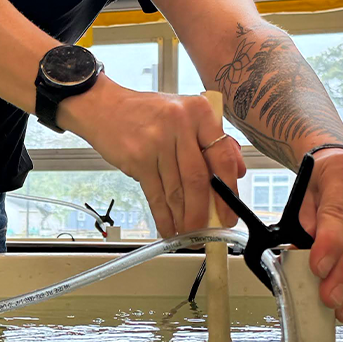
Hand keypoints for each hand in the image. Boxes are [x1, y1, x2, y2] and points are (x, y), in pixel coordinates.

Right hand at [61, 77, 245, 236]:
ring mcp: (157, 141)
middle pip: (198, 179)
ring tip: (190, 234)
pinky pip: (155, 195)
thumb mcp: (185, 115)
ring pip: (177, 191)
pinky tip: (169, 228)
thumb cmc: (147, 113)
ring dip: (184, 219)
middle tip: (210, 231)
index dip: (229, 190)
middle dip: (205, 212)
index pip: (223, 156)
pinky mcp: (138, 158)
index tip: (230, 211)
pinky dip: (163, 216)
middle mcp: (180, 124)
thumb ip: (213, 139)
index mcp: (199, 111)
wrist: (104, 107)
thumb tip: (238, 171)